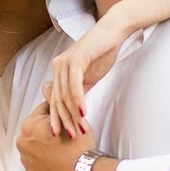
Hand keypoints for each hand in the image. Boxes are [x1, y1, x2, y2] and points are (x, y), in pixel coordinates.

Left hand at [17, 100, 91, 170]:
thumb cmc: (78, 144)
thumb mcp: (70, 117)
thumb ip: (56, 101)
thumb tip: (47, 85)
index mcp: (29, 124)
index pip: (44, 110)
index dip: (58, 113)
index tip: (66, 120)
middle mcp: (22, 141)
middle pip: (37, 128)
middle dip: (49, 129)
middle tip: (66, 134)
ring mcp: (25, 158)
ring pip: (36, 144)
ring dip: (45, 143)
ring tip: (62, 148)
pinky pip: (36, 159)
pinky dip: (44, 158)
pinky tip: (57, 158)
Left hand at [47, 14, 130, 138]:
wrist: (113, 32)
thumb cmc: (102, 53)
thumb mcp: (89, 77)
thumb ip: (80, 91)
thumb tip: (76, 110)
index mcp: (59, 71)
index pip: (56, 99)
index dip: (59, 118)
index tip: (64, 134)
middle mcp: (58, 66)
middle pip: (58, 99)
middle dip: (64, 120)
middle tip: (71, 137)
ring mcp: (65, 62)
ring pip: (65, 94)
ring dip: (72, 114)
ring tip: (80, 129)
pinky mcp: (76, 59)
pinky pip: (74, 83)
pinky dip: (78, 99)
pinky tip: (82, 112)